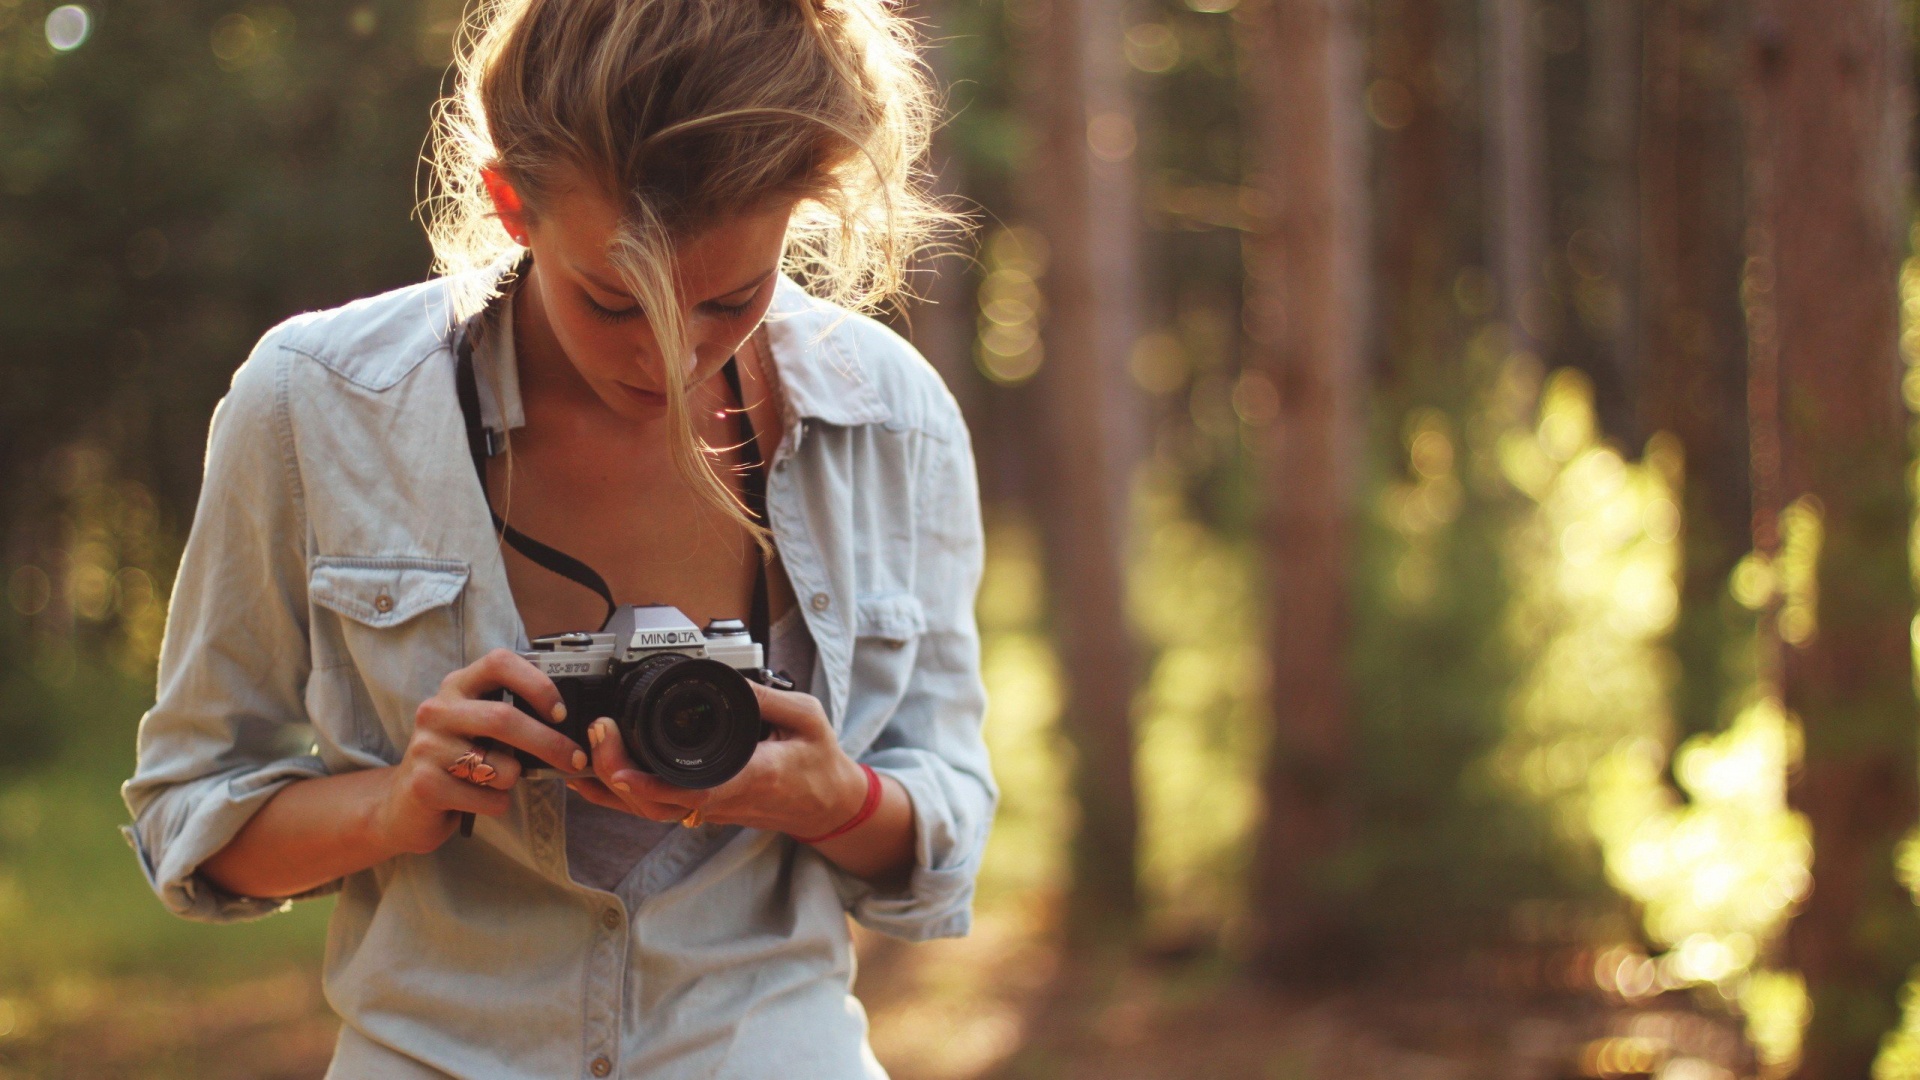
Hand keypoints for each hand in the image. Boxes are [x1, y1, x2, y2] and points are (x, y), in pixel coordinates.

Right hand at [377, 649, 588, 854]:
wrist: (405, 804)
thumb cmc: (458, 761)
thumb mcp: (480, 727)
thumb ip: (512, 715)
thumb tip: (569, 724)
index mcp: (458, 686)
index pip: (499, 663)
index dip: (537, 684)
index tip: (560, 713)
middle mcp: (437, 709)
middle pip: (504, 718)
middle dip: (549, 742)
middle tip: (574, 759)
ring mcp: (426, 746)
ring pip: (498, 765)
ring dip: (514, 779)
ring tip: (500, 780)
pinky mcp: (424, 784)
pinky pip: (486, 797)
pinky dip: (498, 803)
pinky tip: (482, 800)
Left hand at [567, 681, 868, 838]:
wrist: (827, 805)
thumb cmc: (819, 763)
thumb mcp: (807, 718)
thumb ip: (768, 697)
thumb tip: (729, 678)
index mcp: (750, 777)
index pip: (691, 789)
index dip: (647, 783)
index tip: (616, 765)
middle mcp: (723, 800)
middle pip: (657, 803)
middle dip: (616, 774)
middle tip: (598, 733)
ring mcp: (709, 810)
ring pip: (649, 811)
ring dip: (610, 788)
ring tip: (581, 753)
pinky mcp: (702, 809)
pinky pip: (654, 808)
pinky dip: (620, 796)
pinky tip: (594, 779)